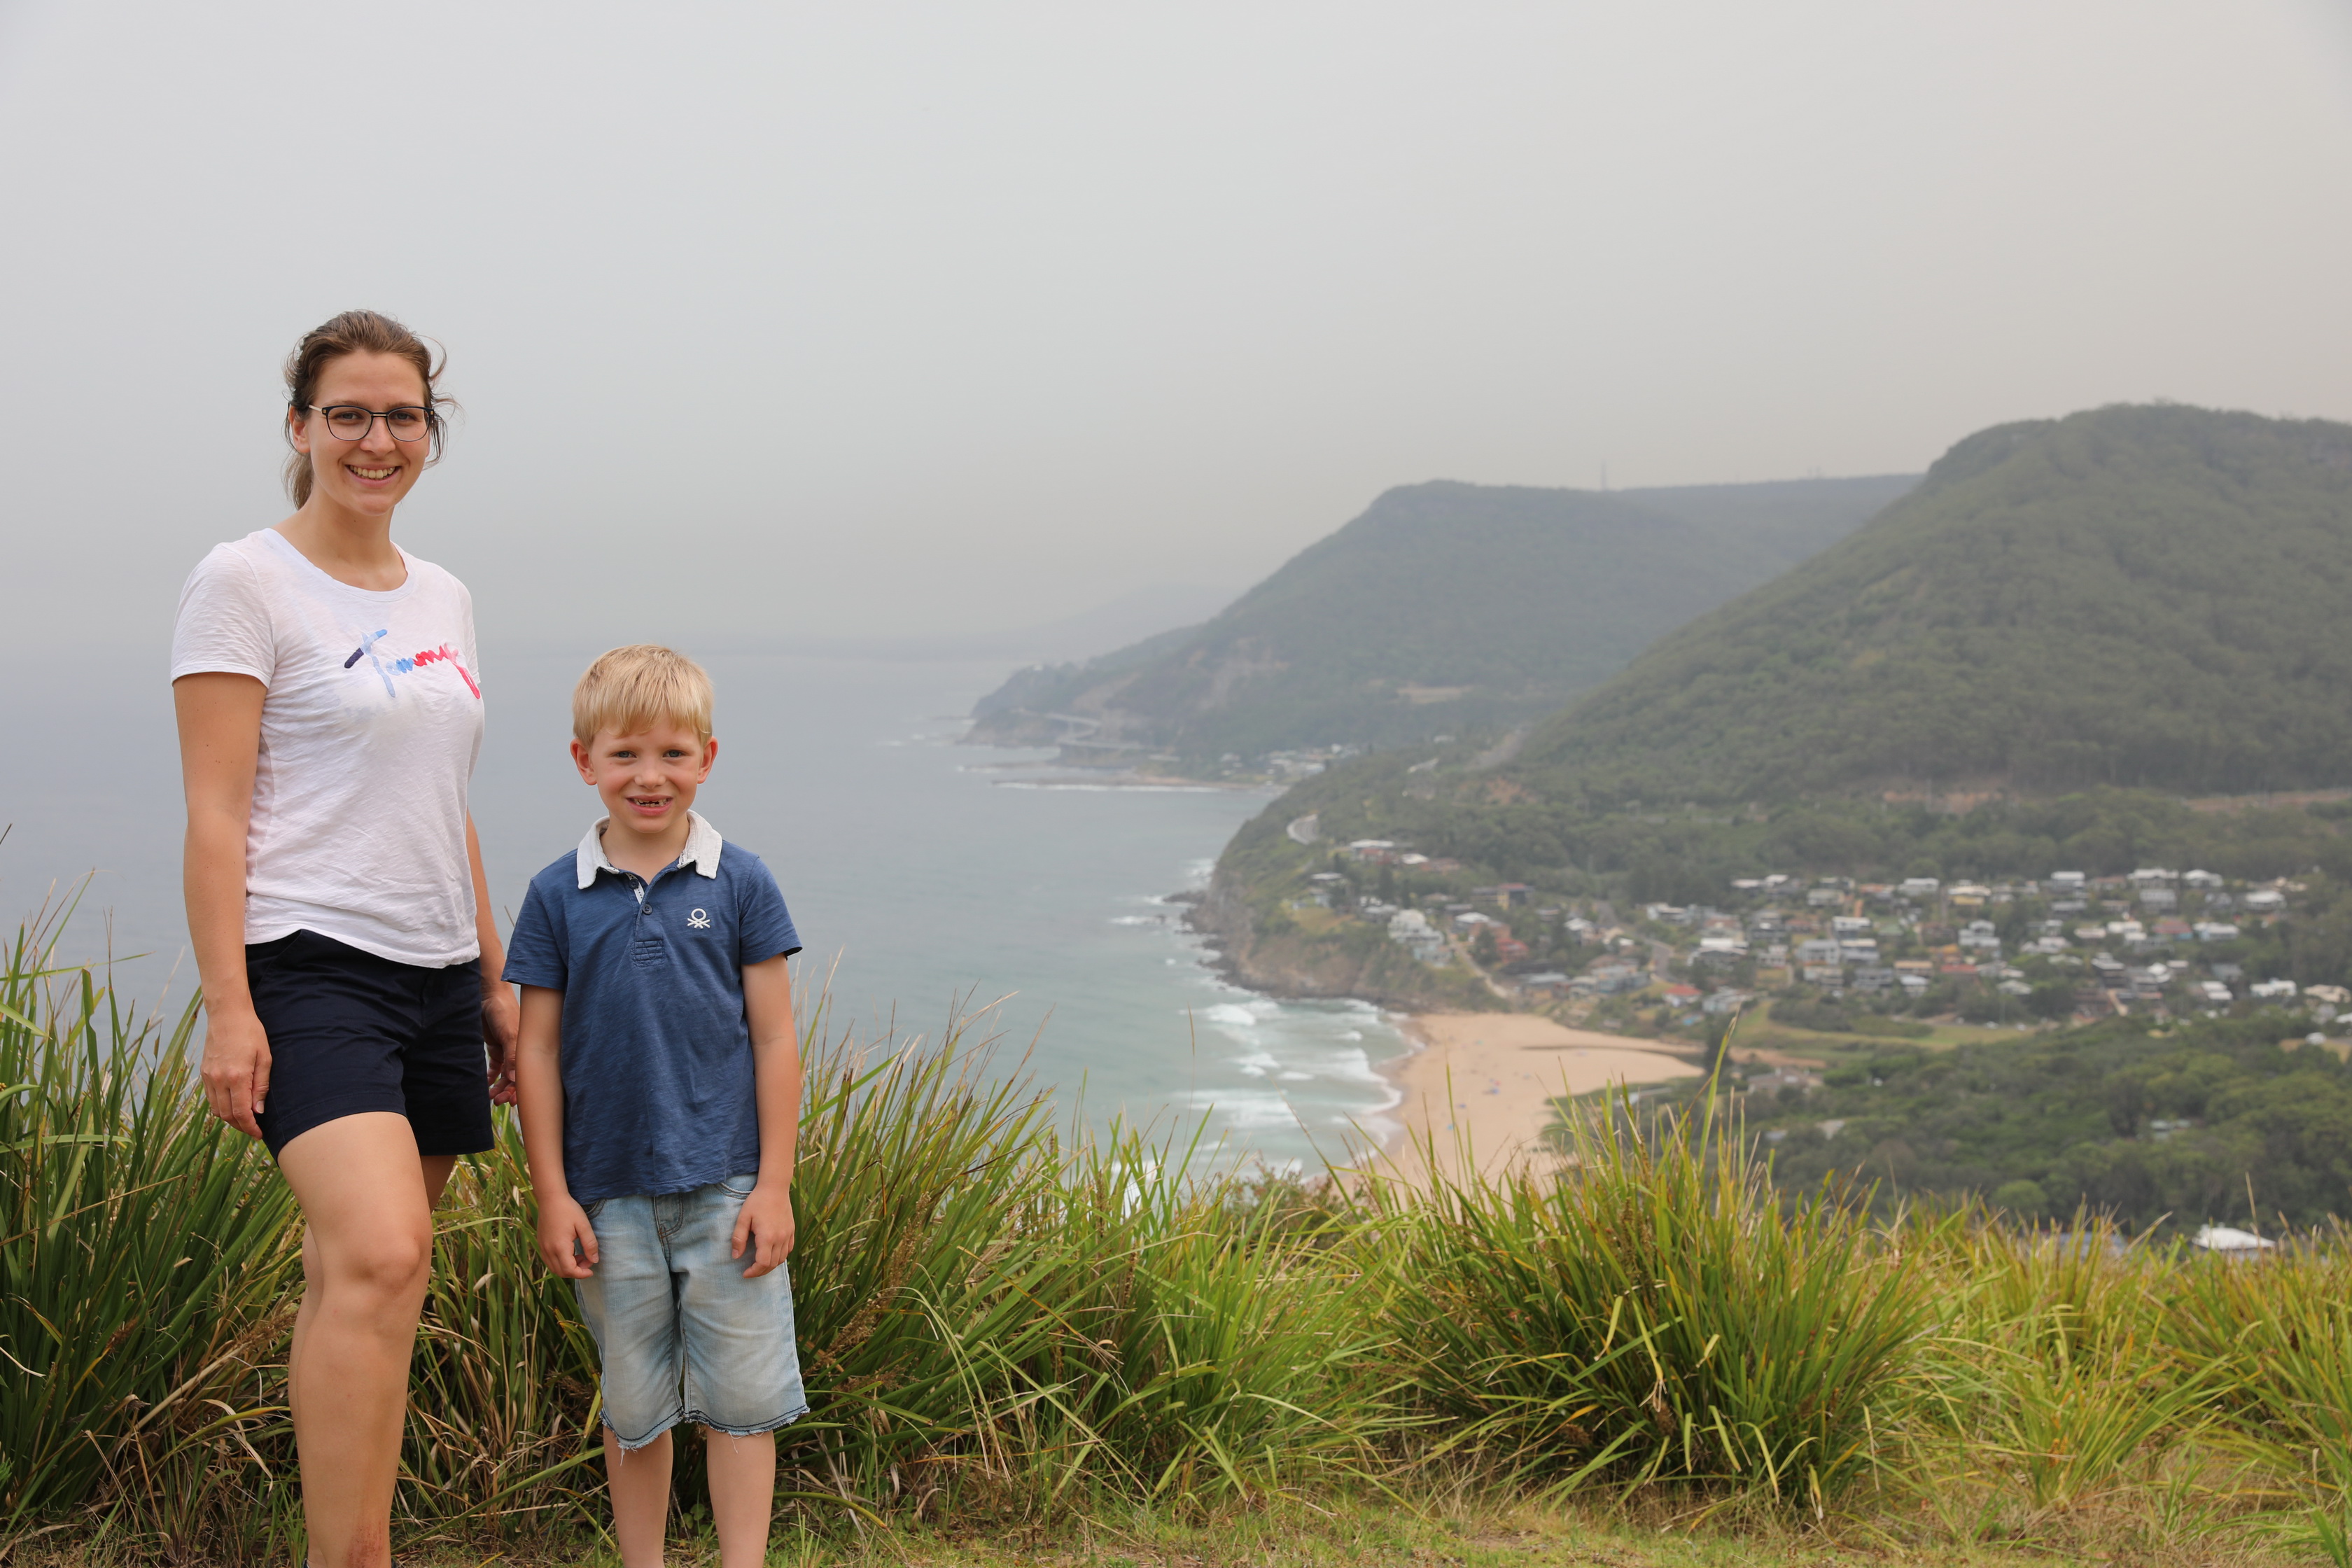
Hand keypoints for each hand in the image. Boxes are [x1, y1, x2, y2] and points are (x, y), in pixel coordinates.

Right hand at [199, 1007, 270, 1139]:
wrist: (227, 1015)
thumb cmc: (251, 1033)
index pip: (241, 1113)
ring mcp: (208, 1076)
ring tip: (245, 1119)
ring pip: (216, 1109)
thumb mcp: (264, 1058)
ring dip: (229, 1118)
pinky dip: (220, 1106)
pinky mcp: (204, 1072)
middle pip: (226, 1115)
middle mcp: (218, 1080)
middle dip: (240, 1126)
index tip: (258, 1134)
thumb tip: (258, 1111)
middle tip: (253, 1129)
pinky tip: (233, 1104)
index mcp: (236, 1077)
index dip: (249, 1127)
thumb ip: (261, 1086)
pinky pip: (210, 1098)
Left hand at [482, 983, 520, 1105]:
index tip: (512, 1103)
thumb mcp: (510, 1033)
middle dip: (508, 1091)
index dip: (521, 1090)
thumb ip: (512, 1056)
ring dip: (499, 1087)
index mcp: (527, 1049)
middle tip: (497, 1101)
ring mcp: (507, 1051)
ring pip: (505, 1075)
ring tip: (490, 1096)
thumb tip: (515, 1079)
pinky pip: (495, 1068)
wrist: (487, 996)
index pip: (527, 1074)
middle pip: (516, 1078)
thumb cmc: (503, 1011)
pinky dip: (491, 1078)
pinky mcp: (495, 1048)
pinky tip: (486, 1086)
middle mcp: (519, 1052)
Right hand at [537, 1193, 598, 1278]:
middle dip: (576, 1271)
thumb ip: (590, 1244)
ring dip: (568, 1268)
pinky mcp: (541, 1244)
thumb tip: (594, 1260)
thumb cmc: (569, 1209)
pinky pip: (549, 1261)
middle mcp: (548, 1250)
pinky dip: (560, 1262)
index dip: (582, 1274)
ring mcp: (543, 1248)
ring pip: (554, 1268)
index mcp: (560, 1247)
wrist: (551, 1198)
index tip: (592, 1269)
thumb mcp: (583, 1225)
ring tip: (581, 1256)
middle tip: (588, 1260)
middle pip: (561, 1272)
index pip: (570, 1270)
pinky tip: (571, 1252)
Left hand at [731, 1182, 795, 1277]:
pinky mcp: (791, 1230)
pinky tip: (772, 1254)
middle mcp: (780, 1238)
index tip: (745, 1273)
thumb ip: (738, 1238)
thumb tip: (736, 1256)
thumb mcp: (743, 1218)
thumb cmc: (757, 1201)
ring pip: (782, 1259)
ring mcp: (787, 1235)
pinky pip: (788, 1249)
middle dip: (760, 1271)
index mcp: (767, 1237)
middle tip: (750, 1271)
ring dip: (771, 1265)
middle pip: (772, 1264)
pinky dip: (781, 1256)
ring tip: (760, 1265)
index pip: (762, 1263)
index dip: (753, 1272)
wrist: (775, 1187)